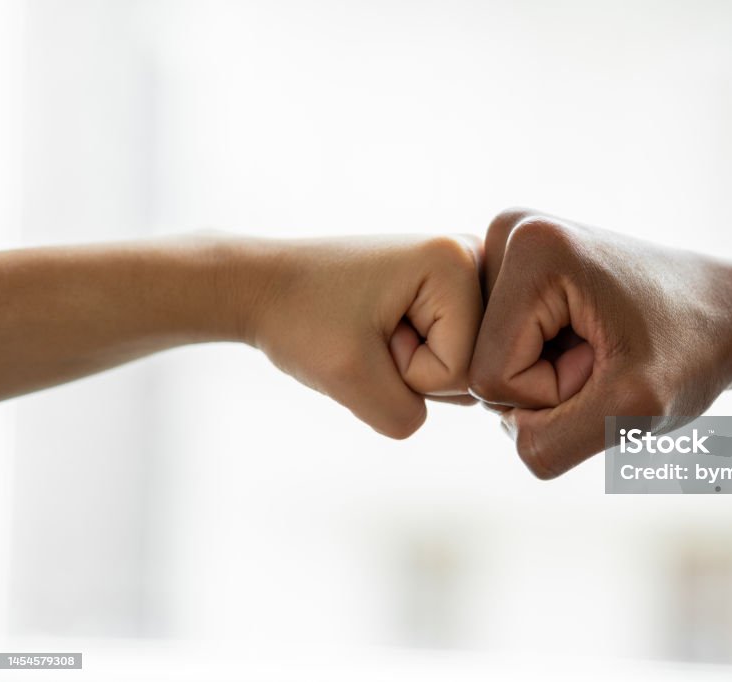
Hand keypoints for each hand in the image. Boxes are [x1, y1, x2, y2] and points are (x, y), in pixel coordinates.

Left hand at [239, 235, 482, 438]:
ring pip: (461, 366)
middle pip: (470, 367)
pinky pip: (448, 355)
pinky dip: (409, 358)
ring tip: (372, 330)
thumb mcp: (350, 381)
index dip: (406, 372)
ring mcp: (462, 272)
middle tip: (368, 333)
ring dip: (410, 366)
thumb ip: (407, 416)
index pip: (460, 369)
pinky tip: (380, 329)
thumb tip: (446, 408)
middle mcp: (470, 256)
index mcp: (456, 260)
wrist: (261, 285)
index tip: (367, 335)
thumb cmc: (298, 319)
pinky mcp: (448, 290)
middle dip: (413, 370)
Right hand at [469, 210, 731, 477]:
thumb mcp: (635, 410)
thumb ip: (553, 443)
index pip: (492, 376)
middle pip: (482, 367)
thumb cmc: (694, 352)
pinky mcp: (515, 272)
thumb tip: (504, 434)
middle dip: (549, 386)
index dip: (556, 393)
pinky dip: (547, 367)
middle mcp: (508, 232)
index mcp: (529, 246)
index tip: (611, 359)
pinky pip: (501, 353)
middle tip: (609, 355)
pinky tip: (588, 341)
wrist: (730, 313)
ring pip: (490, 365)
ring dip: (550, 379)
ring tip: (604, 347)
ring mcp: (509, 250)